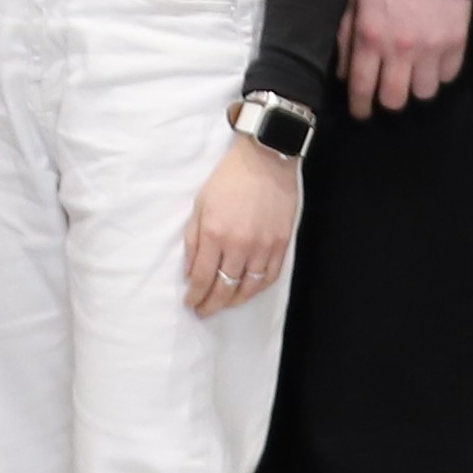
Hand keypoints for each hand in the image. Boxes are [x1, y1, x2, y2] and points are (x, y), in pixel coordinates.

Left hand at [185, 135, 301, 314]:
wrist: (265, 160)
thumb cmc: (228, 179)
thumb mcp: (200, 204)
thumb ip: (194, 239)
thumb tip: (190, 271)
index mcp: (215, 233)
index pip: (202, 277)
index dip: (195, 295)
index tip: (190, 302)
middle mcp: (239, 245)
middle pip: (224, 288)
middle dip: (211, 304)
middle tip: (203, 311)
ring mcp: (263, 246)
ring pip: (248, 288)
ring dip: (234, 301)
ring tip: (224, 305)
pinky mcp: (282, 244)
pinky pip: (270, 277)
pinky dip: (257, 289)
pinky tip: (248, 291)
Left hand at [339, 0, 470, 117]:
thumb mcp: (355, 1)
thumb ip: (347, 38)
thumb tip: (345, 75)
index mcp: (369, 37)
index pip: (361, 88)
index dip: (359, 107)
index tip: (361, 113)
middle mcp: (399, 49)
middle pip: (394, 100)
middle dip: (388, 102)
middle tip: (388, 94)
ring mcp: (431, 48)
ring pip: (424, 93)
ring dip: (416, 88)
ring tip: (413, 75)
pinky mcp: (457, 43)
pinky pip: (448, 76)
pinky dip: (440, 74)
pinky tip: (433, 62)